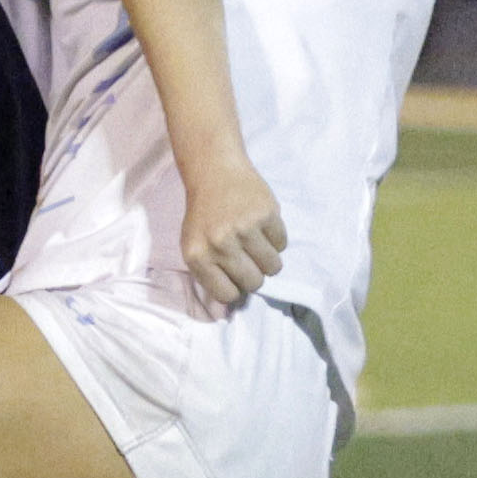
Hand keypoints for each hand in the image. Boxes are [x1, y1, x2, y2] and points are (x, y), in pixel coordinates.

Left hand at [180, 157, 286, 310]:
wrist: (214, 171)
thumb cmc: (204, 214)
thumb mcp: (194, 245)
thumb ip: (209, 273)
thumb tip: (231, 306)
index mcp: (198, 256)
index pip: (228, 295)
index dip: (235, 288)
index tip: (235, 276)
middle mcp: (220, 244)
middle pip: (253, 283)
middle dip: (255, 275)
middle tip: (249, 258)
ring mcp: (244, 228)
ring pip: (273, 267)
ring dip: (269, 260)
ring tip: (258, 244)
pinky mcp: (266, 213)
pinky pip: (282, 243)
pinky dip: (276, 239)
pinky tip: (262, 225)